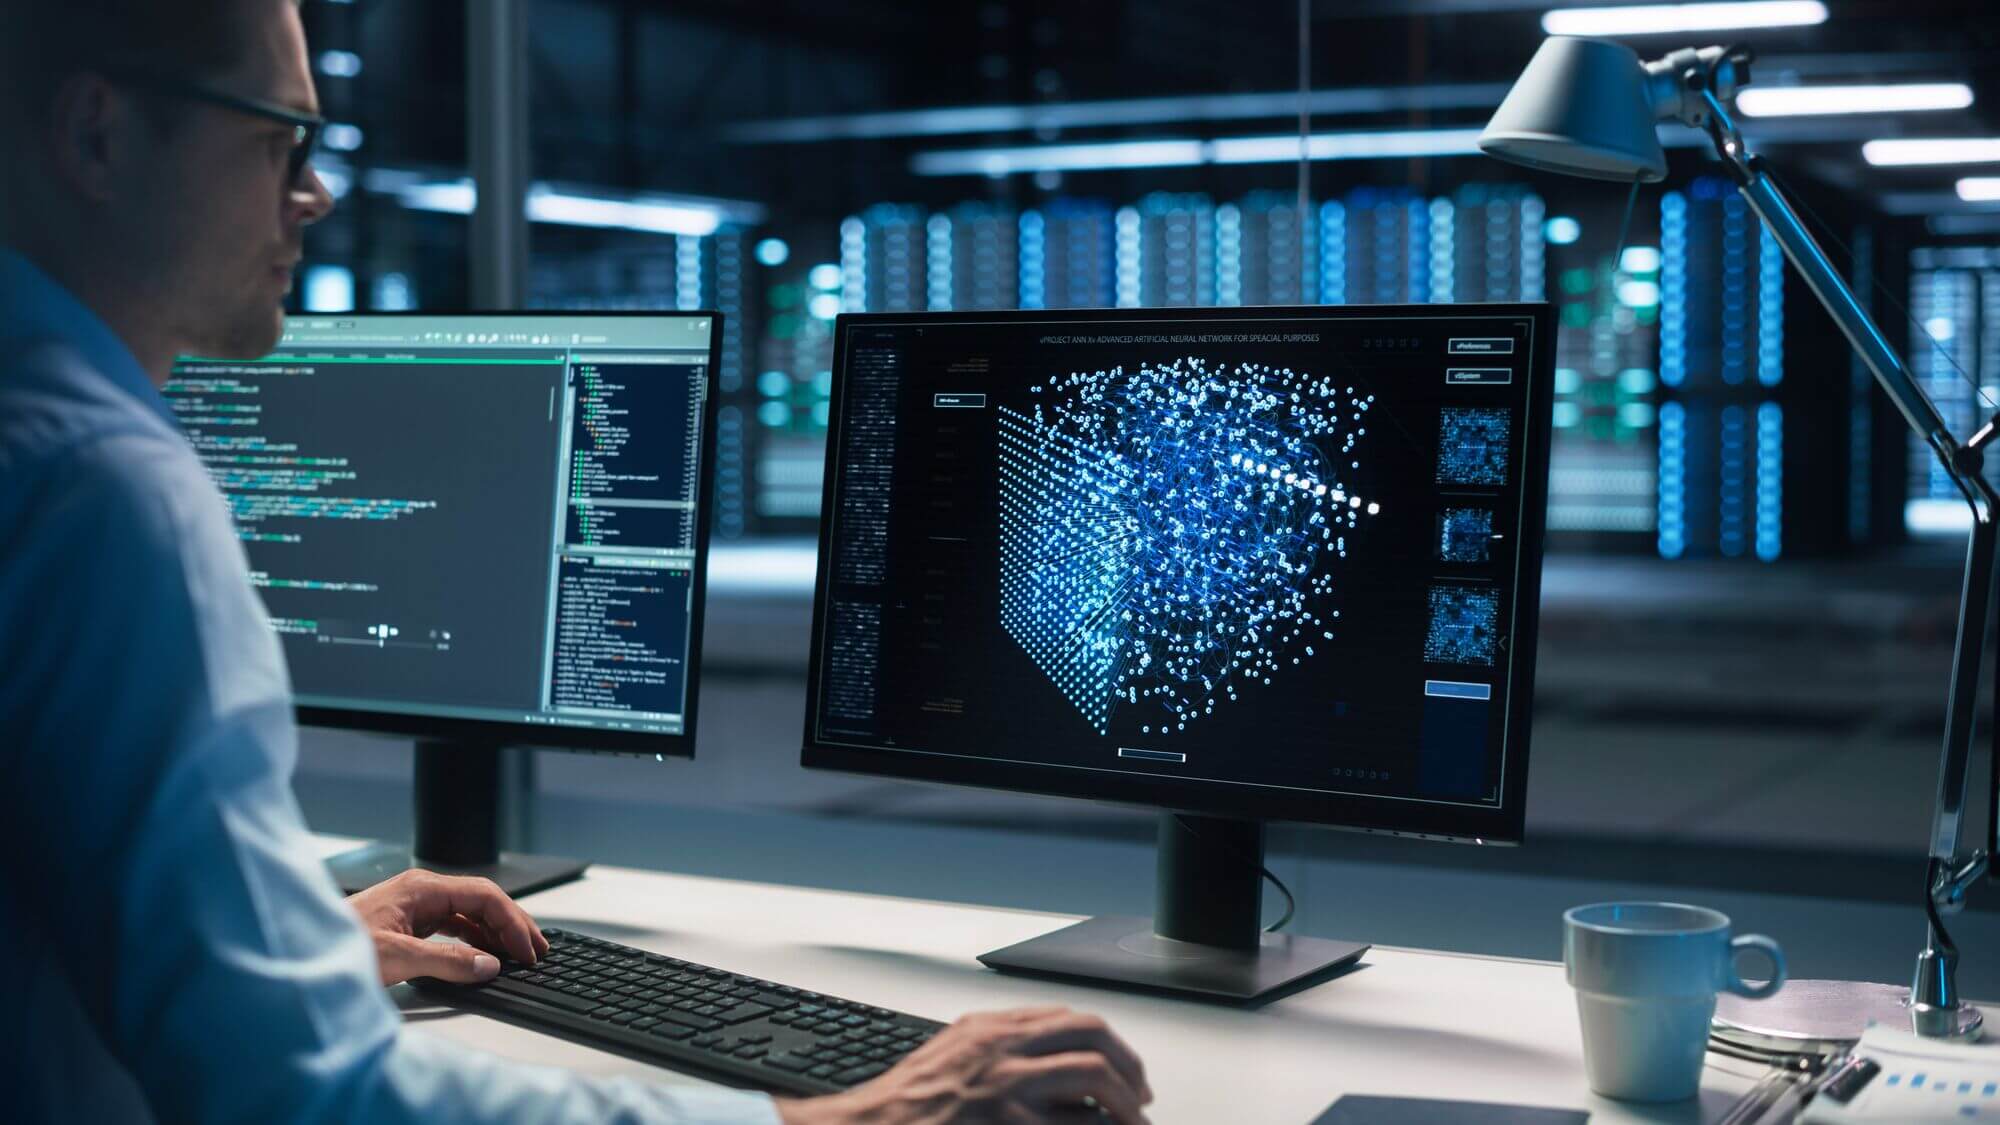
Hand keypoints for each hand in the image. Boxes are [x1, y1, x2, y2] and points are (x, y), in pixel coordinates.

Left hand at [347, 869, 549, 985]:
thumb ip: (448, 961)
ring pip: (468, 914)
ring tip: (518, 954)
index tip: (526, 949)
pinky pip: (452, 927)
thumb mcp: (397, 958)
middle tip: (537, 950)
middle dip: (511, 924)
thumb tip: (489, 965)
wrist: (299, 954)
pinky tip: (484, 955)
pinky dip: (473, 940)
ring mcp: (413, 908)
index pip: (483, 896)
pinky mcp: (407, 926)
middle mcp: (420, 892)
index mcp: (421, 887)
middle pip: (480, 901)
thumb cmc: (336, 949)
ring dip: (495, 933)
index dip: (511, 922)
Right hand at [776, 1007, 1152, 1124]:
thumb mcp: (954, 1049)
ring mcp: (1007, 1091)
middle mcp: (1003, 1050)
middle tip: (1141, 1098)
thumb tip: (1053, 1047)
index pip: (1072, 1019)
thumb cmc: (908, 1099)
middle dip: (1129, 1069)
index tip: (1127, 1069)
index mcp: (992, 1029)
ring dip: (1125, 1105)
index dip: (1112, 1044)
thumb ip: (1000, 1042)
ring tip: (1134, 1123)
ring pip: (1092, 1079)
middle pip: (1092, 1039)